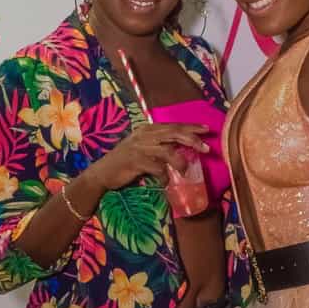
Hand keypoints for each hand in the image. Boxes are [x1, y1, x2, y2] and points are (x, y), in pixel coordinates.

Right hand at [95, 123, 209, 191]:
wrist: (102, 173)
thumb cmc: (124, 162)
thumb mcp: (142, 148)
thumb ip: (159, 146)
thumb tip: (181, 150)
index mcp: (147, 129)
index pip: (173, 125)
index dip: (190, 127)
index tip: (206, 129)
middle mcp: (144, 135)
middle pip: (173, 133)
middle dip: (192, 139)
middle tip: (206, 148)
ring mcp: (140, 147)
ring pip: (168, 150)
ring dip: (180, 161)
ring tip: (186, 171)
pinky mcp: (136, 161)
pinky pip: (157, 168)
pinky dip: (164, 176)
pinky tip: (165, 182)